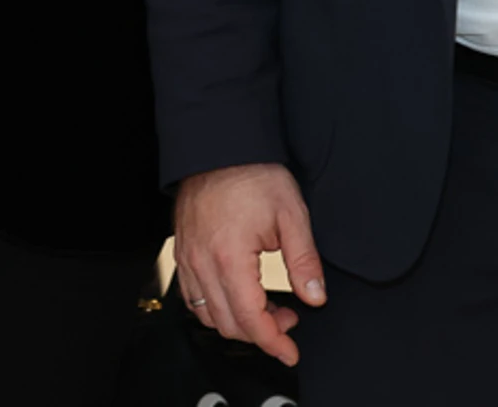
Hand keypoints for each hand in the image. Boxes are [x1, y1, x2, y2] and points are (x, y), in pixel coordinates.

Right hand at [172, 162, 326, 366]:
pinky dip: (216, 308)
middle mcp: (203, 264)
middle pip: (228, 324)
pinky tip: (238, 296)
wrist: (220, 148)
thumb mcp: (292, 215)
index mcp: (230, 258)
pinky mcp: (183, 254)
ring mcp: (188, 260)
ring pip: (208, 316)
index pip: (251, 319)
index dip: (273, 341)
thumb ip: (304, 261)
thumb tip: (315, 296)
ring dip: (239, 322)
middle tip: (288, 319)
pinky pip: (193, 298)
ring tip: (267, 307)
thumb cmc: (252, 174)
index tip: (290, 350)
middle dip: (261, 332)